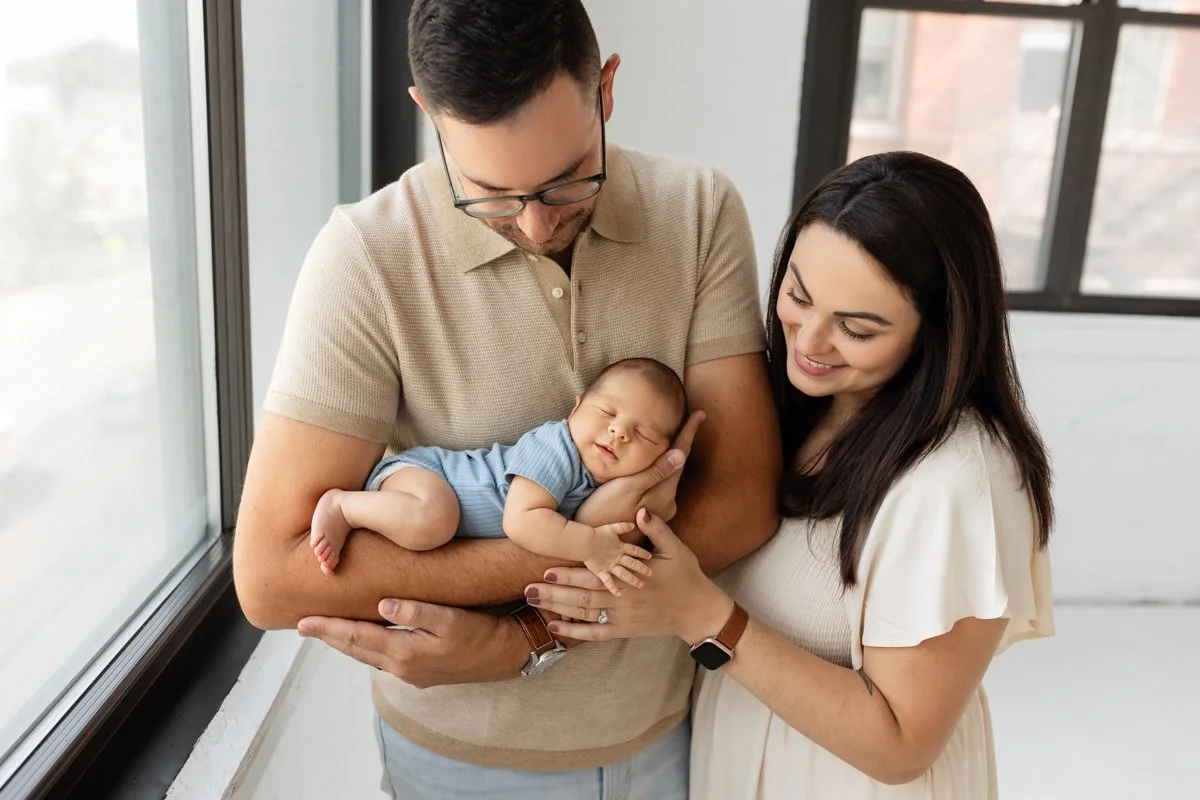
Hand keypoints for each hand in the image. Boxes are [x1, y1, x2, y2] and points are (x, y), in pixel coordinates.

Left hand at [297, 599, 527, 687]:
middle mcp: (402, 667)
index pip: (356, 637)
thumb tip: (382, 605)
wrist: (506, 656)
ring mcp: (411, 673)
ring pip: (367, 656)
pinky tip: (364, 639)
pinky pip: (382, 658)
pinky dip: (365, 648)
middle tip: (303, 626)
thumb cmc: (482, 633)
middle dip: (329, 637)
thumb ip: (417, 612)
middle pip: (356, 649)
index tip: (303, 622)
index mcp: (405, 652)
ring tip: (327, 632)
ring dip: (345, 643)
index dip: (328, 629)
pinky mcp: (421, 672)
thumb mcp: (452, 619)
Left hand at [525, 508, 732, 643]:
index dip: (570, 574)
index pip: (595, 576)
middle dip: (554, 594)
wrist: (698, 611)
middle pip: (582, 598)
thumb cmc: (687, 577)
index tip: (547, 569)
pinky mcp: (625, 631)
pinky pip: (596, 634)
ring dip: (558, 609)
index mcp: (631, 580)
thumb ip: (656, 529)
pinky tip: (554, 628)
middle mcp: (623, 601)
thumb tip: (641, 511)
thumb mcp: (675, 549)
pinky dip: (574, 632)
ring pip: (585, 615)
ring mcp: (623, 619)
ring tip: (533, 603)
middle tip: (527, 589)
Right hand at [575, 410, 705, 526]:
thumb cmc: (602, 512)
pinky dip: (656, 473)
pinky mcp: (647, 516)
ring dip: (666, 460)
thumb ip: (655, 472)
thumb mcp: (628, 488)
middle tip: (690, 421)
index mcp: (664, 494)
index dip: (689, 432)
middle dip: (680, 444)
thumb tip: (681, 454)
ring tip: (670, 439)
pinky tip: (650, 468)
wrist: (588, 544)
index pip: (681, 456)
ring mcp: (658, 513)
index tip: (701, 414)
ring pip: (665, 477)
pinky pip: (655, 487)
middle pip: (675, 466)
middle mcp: (666, 504)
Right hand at [582, 522, 652, 594]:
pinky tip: (619, 594)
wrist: (584, 542)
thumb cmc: (597, 533)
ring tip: (641, 585)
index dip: (642, 553)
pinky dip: (613, 588)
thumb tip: (633, 524)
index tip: (650, 556)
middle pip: (632, 563)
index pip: (635, 550)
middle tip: (650, 574)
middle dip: (642, 568)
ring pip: (624, 574)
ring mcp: (610, 565)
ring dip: (632, 579)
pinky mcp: (601, 571)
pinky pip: (608, 581)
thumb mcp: (612, 527)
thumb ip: (623, 526)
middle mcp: (617, 557)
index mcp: (621, 546)